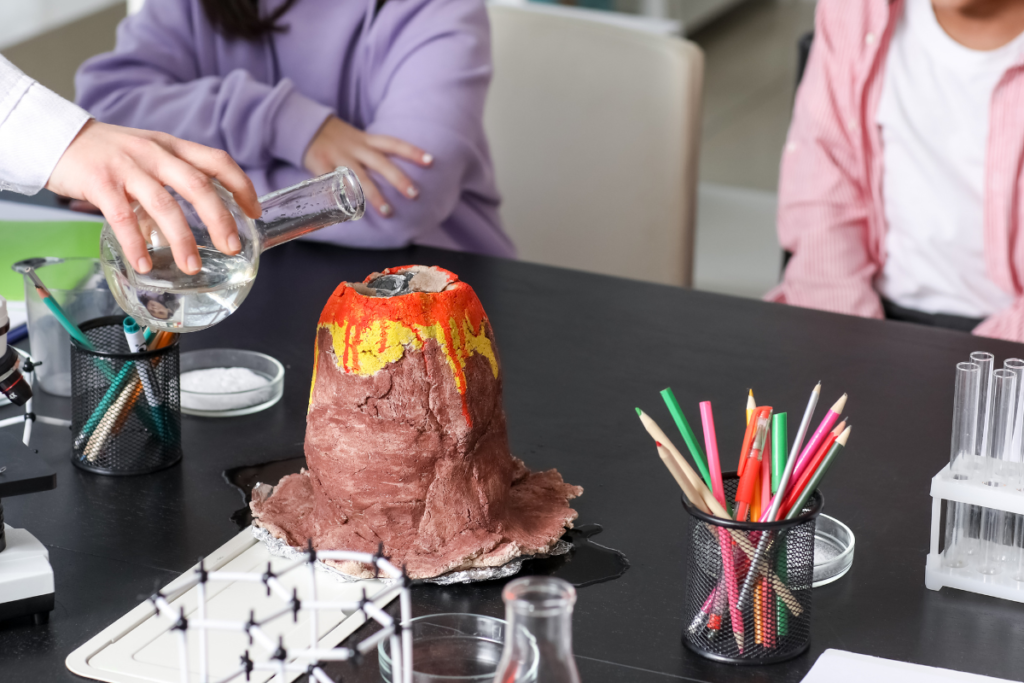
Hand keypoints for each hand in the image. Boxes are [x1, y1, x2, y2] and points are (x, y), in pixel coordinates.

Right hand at [46, 120, 260, 274]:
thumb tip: (206, 211)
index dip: (241, 185)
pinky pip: (122, 217)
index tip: (254, 212)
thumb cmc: (108, 153)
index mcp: (171, 147)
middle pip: (197, 185)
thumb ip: (176, 175)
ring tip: (192, 266)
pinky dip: (136, 244)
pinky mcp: (100, 182)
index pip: (217, 161)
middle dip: (219, 219)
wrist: (56, 137)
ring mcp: (127, 167)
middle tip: (232, 247)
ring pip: (164, 205)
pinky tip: (145, 264)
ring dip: (182, 240)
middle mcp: (154, 154)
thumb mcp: (150, 152)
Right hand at [303, 116, 431, 217]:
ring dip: (374, 196)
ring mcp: (337, 157)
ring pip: (359, 178)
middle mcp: (355, 148)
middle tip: (415, 194)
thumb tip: (400, 175)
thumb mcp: (358, 140)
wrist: (305, 127)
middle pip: (380, 163)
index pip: (393, 143)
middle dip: (398, 178)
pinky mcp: (319, 165)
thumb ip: (375, 154)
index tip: (431, 161)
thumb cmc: (338, 139)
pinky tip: (350, 214)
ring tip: (388, 213)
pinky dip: (340, 199)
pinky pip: (331, 184)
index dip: (412, 151)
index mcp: (366, 141)